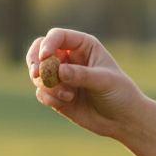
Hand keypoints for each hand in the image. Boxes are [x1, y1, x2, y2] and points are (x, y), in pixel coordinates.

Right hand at [27, 28, 147, 138]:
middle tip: (35, 73)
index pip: (57, 36)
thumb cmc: (119, 93)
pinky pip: (41, 92)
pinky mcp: (56, 95)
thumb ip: (81, 75)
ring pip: (38, 73)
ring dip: (46, 84)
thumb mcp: (104, 81)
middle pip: (39, 50)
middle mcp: (69, 58)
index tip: (44, 58)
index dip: (47, 44)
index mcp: (83, 46)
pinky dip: (49, 97)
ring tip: (66, 95)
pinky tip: (67, 101)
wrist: (122, 119)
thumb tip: (59, 71)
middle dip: (34, 60)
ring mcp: (60, 77)